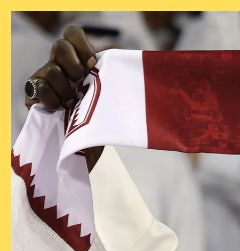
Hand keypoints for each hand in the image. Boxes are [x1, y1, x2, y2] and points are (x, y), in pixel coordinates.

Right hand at [25, 26, 101, 167]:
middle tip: (81, 82)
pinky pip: (39, 87)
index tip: (94, 65)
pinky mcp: (34, 96)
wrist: (84, 150)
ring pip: (51, 70)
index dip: (82, 45)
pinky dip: (53, 99)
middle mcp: (60, 67)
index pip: (73, 34)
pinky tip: (60, 109)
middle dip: (74, 64)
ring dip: (66, 88)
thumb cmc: (103, 124)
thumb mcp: (112, 100)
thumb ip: (112, 81)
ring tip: (73, 103)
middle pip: (60, 45)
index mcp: (79, 62)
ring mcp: (45, 80)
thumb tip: (131, 66)